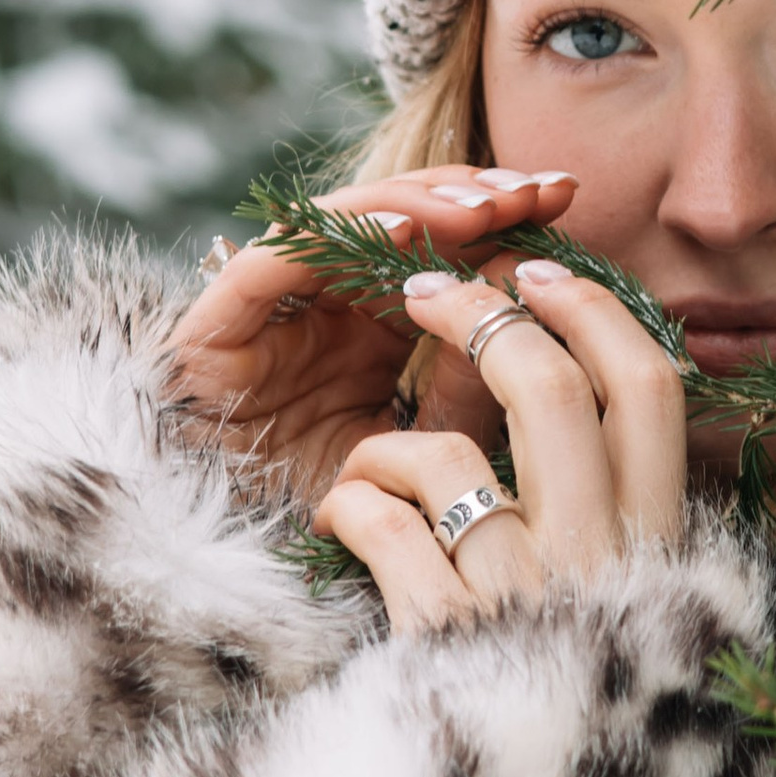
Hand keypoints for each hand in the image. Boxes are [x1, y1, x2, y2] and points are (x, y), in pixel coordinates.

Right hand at [165, 165, 575, 500]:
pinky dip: (333, 239)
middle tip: (538, 191)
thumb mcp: (437, 446)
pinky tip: (405, 230)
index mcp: (374, 327)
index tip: (565, 200)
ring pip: (337, 225)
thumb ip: (476, 380)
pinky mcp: (211, 330)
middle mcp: (319, 306)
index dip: (501, 220)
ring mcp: (266, 313)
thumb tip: (531, 303)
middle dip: (469, 197)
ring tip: (483, 209)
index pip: (440, 250)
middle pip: (394, 222)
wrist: (249, 585)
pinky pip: (270, 264)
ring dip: (414, 204)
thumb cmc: (350, 524)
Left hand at [314, 259, 688, 632]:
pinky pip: (384, 529)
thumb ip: (607, 488)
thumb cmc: (554, 663)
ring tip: (366, 469)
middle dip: (481, 322)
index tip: (536, 278)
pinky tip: (343, 520)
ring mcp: (522, 601)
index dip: (591, 312)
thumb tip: (563, 360)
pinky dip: (352, 509)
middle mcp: (601, 562)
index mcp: (656, 537)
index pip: (650, 387)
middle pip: (555, 390)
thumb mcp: (618, 576)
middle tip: (428, 291)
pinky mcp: (443, 640)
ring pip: (444, 459)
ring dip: (386, 449)